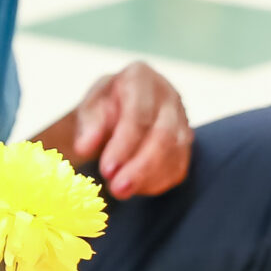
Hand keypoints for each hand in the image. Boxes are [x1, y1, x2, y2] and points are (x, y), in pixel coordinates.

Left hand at [71, 63, 191, 198]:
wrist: (118, 108)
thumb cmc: (102, 107)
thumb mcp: (88, 108)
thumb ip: (88, 125)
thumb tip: (84, 147)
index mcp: (140, 78)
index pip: (138, 115)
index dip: (124, 145)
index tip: (107, 170)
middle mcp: (168, 96)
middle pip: (163, 135)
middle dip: (140, 167)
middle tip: (117, 189)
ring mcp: (182, 119)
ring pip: (175, 153)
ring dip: (149, 177)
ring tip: (122, 192)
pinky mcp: (185, 142)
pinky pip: (179, 165)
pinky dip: (159, 182)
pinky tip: (138, 189)